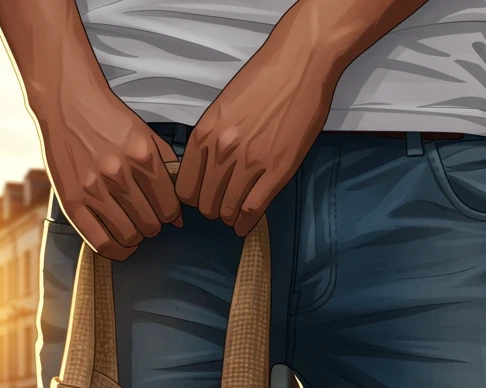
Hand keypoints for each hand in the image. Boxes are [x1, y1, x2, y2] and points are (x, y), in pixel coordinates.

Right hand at [38, 87, 183, 259]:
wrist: (65, 102)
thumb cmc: (107, 118)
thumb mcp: (145, 134)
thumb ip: (166, 169)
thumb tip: (178, 215)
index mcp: (142, 156)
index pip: (168, 208)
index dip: (170, 216)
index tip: (163, 214)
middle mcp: (120, 174)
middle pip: (150, 225)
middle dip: (153, 227)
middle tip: (147, 220)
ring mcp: (94, 189)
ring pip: (129, 236)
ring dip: (136, 238)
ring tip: (133, 231)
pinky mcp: (72, 201)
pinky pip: (100, 241)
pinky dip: (115, 251)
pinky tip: (120, 247)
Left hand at [175, 22, 340, 236]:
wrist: (301, 63)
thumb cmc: (263, 80)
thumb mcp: (222, 108)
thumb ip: (210, 139)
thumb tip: (204, 168)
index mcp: (205, 135)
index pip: (185, 187)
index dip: (192, 199)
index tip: (201, 198)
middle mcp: (223, 152)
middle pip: (205, 203)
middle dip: (212, 209)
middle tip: (221, 206)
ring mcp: (250, 163)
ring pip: (228, 210)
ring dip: (230, 217)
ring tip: (235, 214)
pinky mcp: (277, 171)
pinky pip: (253, 209)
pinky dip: (246, 224)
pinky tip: (245, 226)